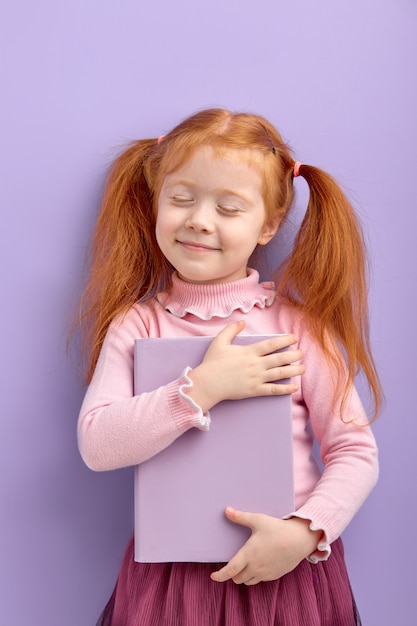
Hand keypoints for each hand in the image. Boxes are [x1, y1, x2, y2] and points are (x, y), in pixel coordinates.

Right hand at [186, 321, 304, 411]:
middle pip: (279, 359)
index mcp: (249, 352)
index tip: (295, 338)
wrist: (207, 383)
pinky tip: (294, 387)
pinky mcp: (254, 391)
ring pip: (279, 373)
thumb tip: (242, 322)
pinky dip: (285, 389)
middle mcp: (255, 364)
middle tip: (302, 353)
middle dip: (293, 355)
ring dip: (293, 370)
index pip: (271, 344)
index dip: (284, 340)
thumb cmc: (212, 363)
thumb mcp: (219, 342)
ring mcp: (256, 378)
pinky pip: (273, 390)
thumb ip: (231, 330)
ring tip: (303, 368)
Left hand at [210, 508, 321, 584]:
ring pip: (248, 581)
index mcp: (248, 555)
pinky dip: (255, 575)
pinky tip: (258, 564)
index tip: (213, 576)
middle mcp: (255, 567)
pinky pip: (260, 580)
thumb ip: (240, 517)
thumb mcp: (258, 520)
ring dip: (243, 576)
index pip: (230, 571)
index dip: (219, 576)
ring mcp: (265, 573)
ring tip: (244, 565)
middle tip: (232, 564)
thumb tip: (227, 510)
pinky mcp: (274, 575)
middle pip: (237, 578)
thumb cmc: (277, 529)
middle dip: (232, 573)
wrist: (299, 540)